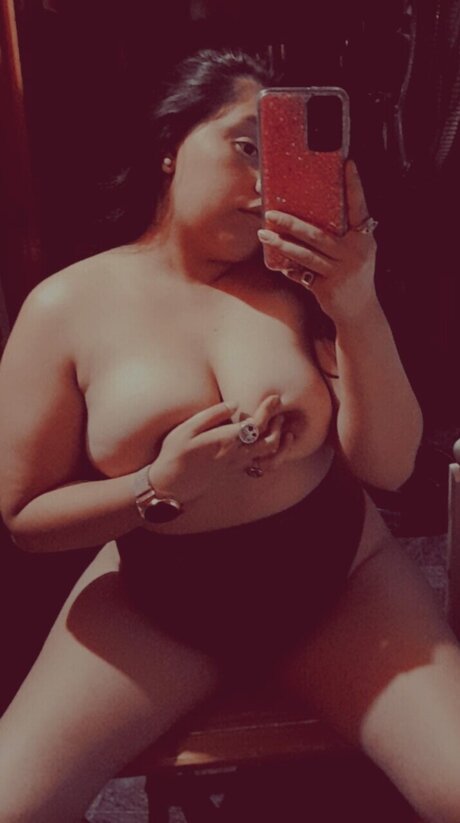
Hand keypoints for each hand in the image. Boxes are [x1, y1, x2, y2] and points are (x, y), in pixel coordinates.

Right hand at [147, 395, 285, 501]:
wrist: (171, 485)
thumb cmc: (175, 453)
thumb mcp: (188, 428)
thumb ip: (213, 415)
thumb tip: (236, 404)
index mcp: (227, 441)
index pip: (256, 424)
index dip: (268, 410)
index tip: (275, 397)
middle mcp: (237, 455)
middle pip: (270, 441)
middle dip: (278, 425)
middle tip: (280, 411)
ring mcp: (237, 466)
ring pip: (269, 457)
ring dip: (281, 443)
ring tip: (283, 429)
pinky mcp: (235, 473)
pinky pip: (262, 466)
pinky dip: (273, 457)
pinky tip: (272, 448)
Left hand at [257, 160, 377, 323]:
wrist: (359, 311)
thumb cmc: (353, 275)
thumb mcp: (356, 251)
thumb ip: (342, 234)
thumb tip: (311, 213)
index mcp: (363, 238)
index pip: (360, 207)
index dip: (355, 185)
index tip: (348, 163)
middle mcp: (354, 252)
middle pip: (317, 233)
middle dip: (291, 222)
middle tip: (270, 212)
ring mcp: (341, 271)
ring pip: (305, 254)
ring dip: (281, 244)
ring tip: (264, 234)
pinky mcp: (328, 287)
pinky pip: (302, 274)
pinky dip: (289, 269)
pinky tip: (276, 264)